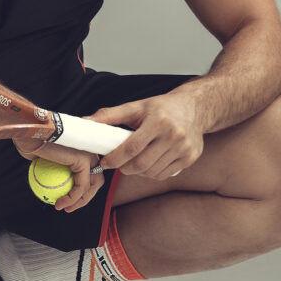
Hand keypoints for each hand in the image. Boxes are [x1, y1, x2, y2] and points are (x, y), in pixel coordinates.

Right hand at [13, 135, 104, 212]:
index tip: (66, 200)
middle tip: (68, 207)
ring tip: (63, 208)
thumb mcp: (41, 158)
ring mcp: (89, 154)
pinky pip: (80, 187)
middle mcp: (90, 149)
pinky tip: (60, 204)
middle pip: (96, 180)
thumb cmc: (30, 141)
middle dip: (84, 198)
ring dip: (79, 202)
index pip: (90, 172)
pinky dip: (72, 199)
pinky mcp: (83, 160)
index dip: (82, 189)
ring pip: (92, 185)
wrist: (28, 132)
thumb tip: (50, 182)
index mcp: (83, 147)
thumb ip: (50, 167)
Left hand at [84, 92, 204, 178]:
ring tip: (134, 162)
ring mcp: (184, 148)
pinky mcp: (190, 158)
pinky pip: (164, 174)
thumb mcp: (136, 106)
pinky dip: (152, 173)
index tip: (105, 162)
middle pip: (141, 164)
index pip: (132, 147)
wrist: (194, 108)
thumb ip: (110, 115)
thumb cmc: (162, 107)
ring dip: (138, 172)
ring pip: (152, 172)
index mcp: (158, 121)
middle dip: (124, 168)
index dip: (115, 158)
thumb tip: (86, 121)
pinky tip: (149, 163)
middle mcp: (173, 135)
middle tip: (118, 164)